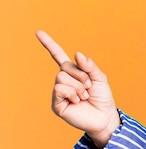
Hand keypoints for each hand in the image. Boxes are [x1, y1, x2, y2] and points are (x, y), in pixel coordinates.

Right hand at [36, 30, 120, 148]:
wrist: (104, 117)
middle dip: (81, 75)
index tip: (38, 32)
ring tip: (84, 95)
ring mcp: (59, 92)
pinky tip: (77, 101)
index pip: (58, 56)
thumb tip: (77, 54)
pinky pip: (59, 89)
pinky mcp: (56, 103)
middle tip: (89, 86)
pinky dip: (72, 93)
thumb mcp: (100, 77)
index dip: (49, 44)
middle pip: (65, 67)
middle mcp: (64, 81)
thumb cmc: (102, 97)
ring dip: (78, 86)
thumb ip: (89, 65)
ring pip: (61, 77)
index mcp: (74, 72)